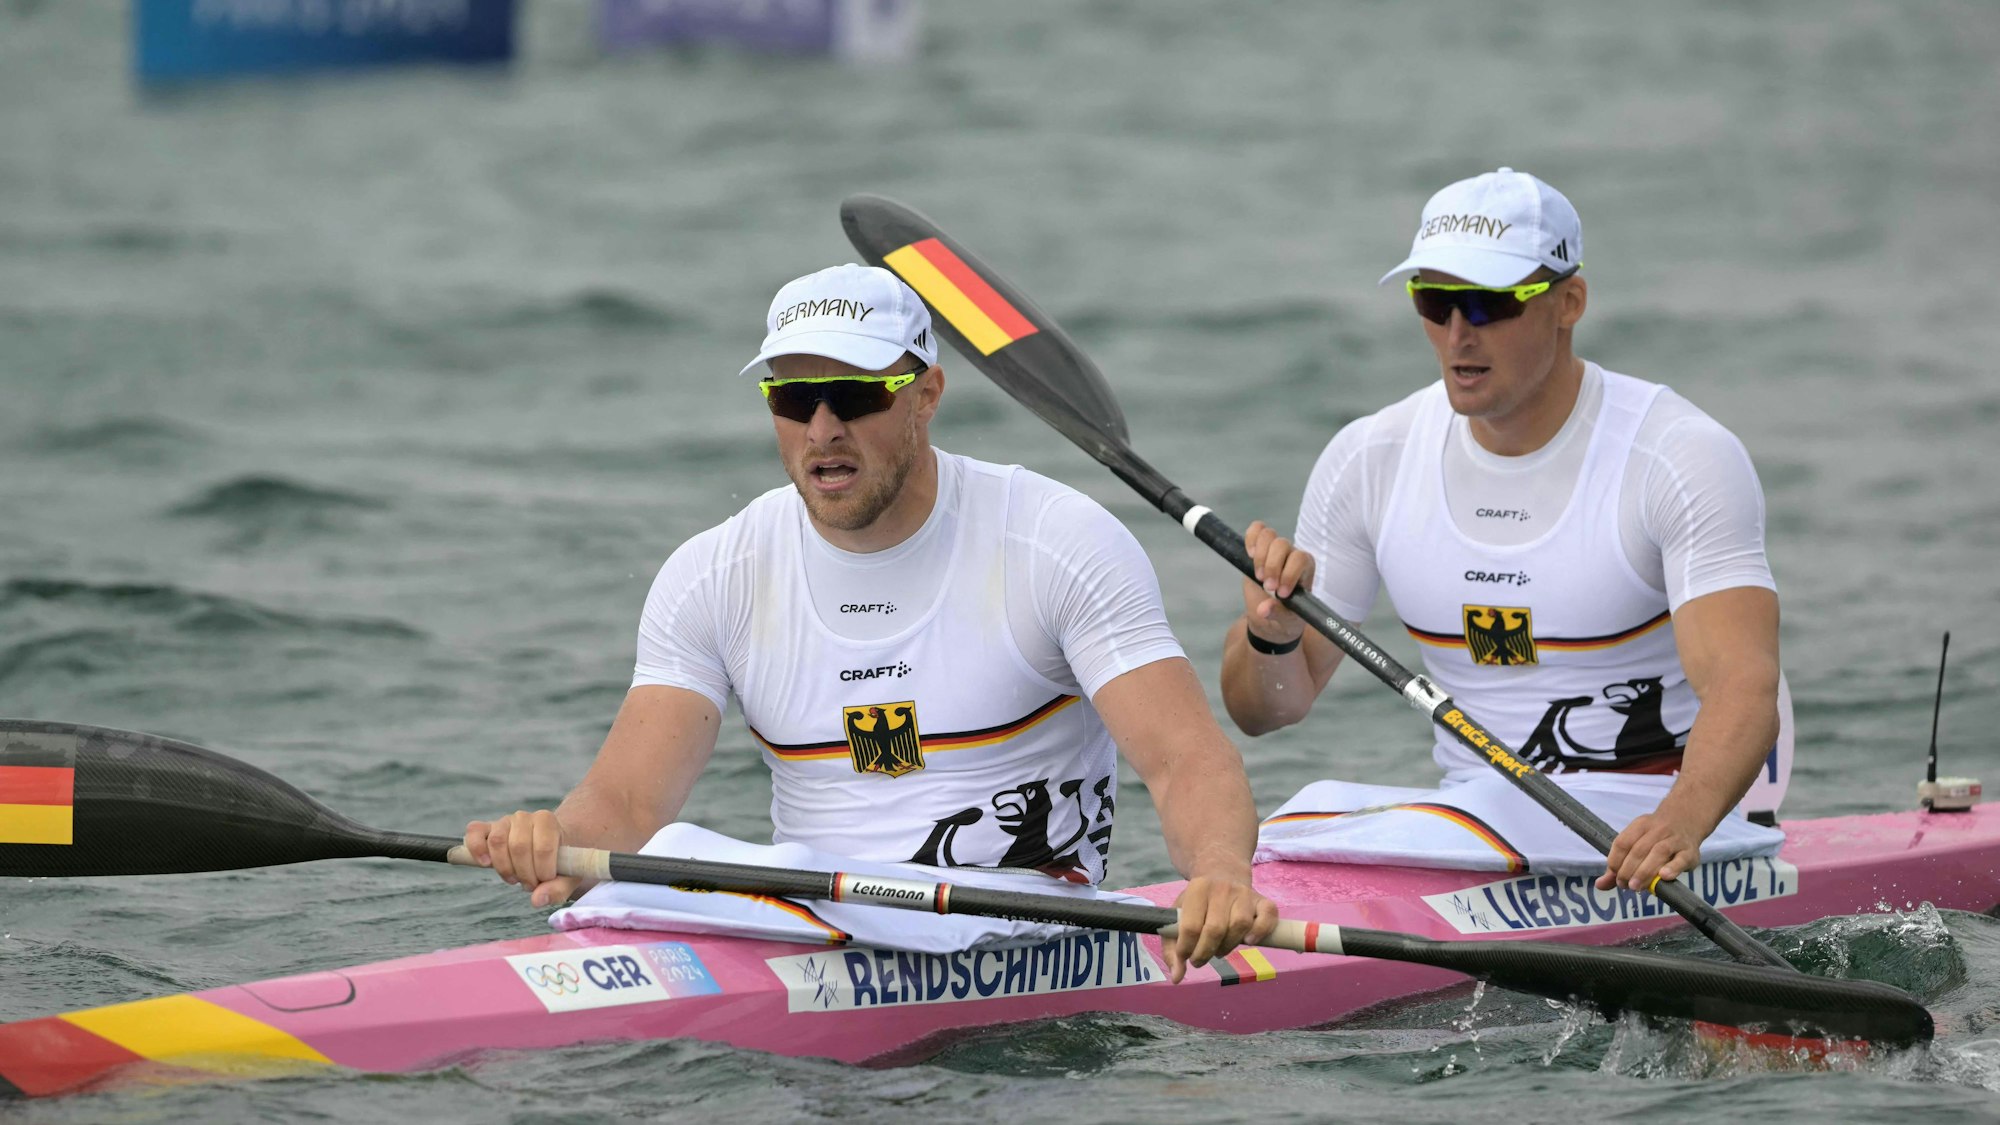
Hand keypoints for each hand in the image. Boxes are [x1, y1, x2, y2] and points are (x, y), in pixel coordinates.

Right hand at [463, 810, 582, 907]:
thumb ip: (558, 889)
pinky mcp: (486, 829)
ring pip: (497, 841)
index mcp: (547, 821)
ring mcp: (503, 821)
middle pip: (519, 847)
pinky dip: (477, 848)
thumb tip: (536, 900)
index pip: (543, 847)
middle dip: (524, 873)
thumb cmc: (559, 861)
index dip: (543, 870)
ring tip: (514, 879)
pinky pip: (474, 832)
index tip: (546, 880)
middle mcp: (524, 817)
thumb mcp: (568, 876)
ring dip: (504, 868)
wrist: (549, 846)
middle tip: (530, 884)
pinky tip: (485, 863)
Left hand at [1163, 874, 1278, 983]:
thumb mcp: (1178, 916)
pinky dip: (1260, 931)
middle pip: (1215, 929)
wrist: (1222, 873)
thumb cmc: (1198, 902)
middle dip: (1205, 952)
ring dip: (1228, 946)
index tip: (1186, 957)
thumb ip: (1172, 948)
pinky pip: (1267, 916)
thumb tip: (1177, 978)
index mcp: (1197, 889)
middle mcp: (1222, 889)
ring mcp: (1244, 893)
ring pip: (1240, 925)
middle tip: (1200, 960)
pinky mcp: (1262, 900)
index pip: (1190, 926)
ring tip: (1219, 950)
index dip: (1187, 949)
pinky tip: (1249, 941)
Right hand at [1240, 521, 1313, 645]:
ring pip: (1269, 535)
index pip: (1300, 558)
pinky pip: (1257, 530)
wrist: (1270, 620)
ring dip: (1260, 555)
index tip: (1281, 594)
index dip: (1289, 573)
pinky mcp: (1258, 550)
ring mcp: (1275, 552)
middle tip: (1268, 587)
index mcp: (1305, 571)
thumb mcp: (1285, 622)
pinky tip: (1249, 554)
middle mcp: (1292, 556)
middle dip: (1272, 565)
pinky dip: (1251, 538)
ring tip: (1258, 577)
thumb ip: (1277, 614)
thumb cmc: (1284, 620)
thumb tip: (1264, 608)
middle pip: (1283, 544)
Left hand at [1596, 810, 1703, 891]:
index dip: (1616, 861)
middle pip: (1639, 849)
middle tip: (1625, 885)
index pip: (1623, 842)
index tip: (1615, 876)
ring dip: (1644, 871)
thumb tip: (1599, 885)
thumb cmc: (1655, 838)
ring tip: (1636, 886)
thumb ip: (1618, 865)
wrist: (1687, 820)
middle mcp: (1657, 830)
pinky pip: (1681, 859)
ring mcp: (1675, 840)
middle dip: (1628, 870)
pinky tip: (1663, 877)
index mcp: (1640, 825)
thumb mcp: (1635, 844)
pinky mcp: (1690, 852)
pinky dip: (1672, 868)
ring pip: (1659, 852)